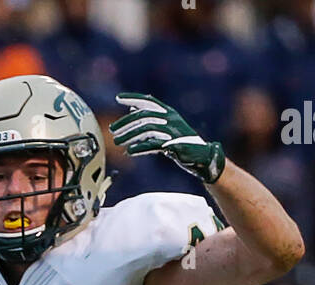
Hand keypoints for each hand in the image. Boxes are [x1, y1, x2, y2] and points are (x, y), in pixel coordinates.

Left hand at [110, 94, 224, 183]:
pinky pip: (153, 145)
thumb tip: (132, 109)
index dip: (133, 98)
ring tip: (118, 142)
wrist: (201, 157)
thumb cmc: (182, 143)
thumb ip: (150, 119)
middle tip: (113, 130)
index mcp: (169, 112)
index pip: (148, 101)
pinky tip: (130, 151)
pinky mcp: (173, 145)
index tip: (118, 98)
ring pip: (146, 129)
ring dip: (130, 136)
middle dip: (126, 123)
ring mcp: (172, 131)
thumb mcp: (166, 127)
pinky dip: (141, 148)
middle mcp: (170, 118)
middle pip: (144, 116)